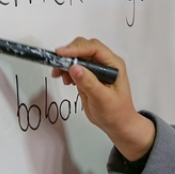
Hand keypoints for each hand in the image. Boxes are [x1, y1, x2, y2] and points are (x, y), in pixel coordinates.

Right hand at [54, 37, 154, 161]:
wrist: (117, 125)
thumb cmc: (115, 113)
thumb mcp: (102, 99)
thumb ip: (89, 83)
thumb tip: (74, 68)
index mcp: (113, 64)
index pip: (94, 48)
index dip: (77, 48)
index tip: (61, 54)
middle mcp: (105, 63)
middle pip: (84, 48)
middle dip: (69, 54)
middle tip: (57, 65)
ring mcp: (96, 69)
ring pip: (78, 57)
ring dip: (66, 63)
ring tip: (59, 75)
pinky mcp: (88, 76)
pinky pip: (75, 68)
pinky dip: (66, 71)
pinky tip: (65, 80)